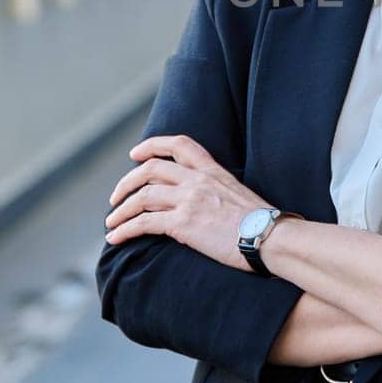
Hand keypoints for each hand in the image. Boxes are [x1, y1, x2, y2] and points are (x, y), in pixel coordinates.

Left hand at [103, 134, 270, 271]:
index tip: (136, 154)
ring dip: (120, 210)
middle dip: (126, 183)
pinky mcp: (183, 224)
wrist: (270, 238)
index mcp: (212, 170)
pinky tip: (116, 238)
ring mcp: (189, 200)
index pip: (178, 144)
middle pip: (150, 170)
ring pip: (141, 196)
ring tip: (111, 223)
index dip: (152, 145)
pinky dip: (124, 229)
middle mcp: (197, 180)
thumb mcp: (237, 193)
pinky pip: (143, 223)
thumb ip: (215, 189)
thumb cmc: (261, 223)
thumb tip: (200, 200)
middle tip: (116, 198)